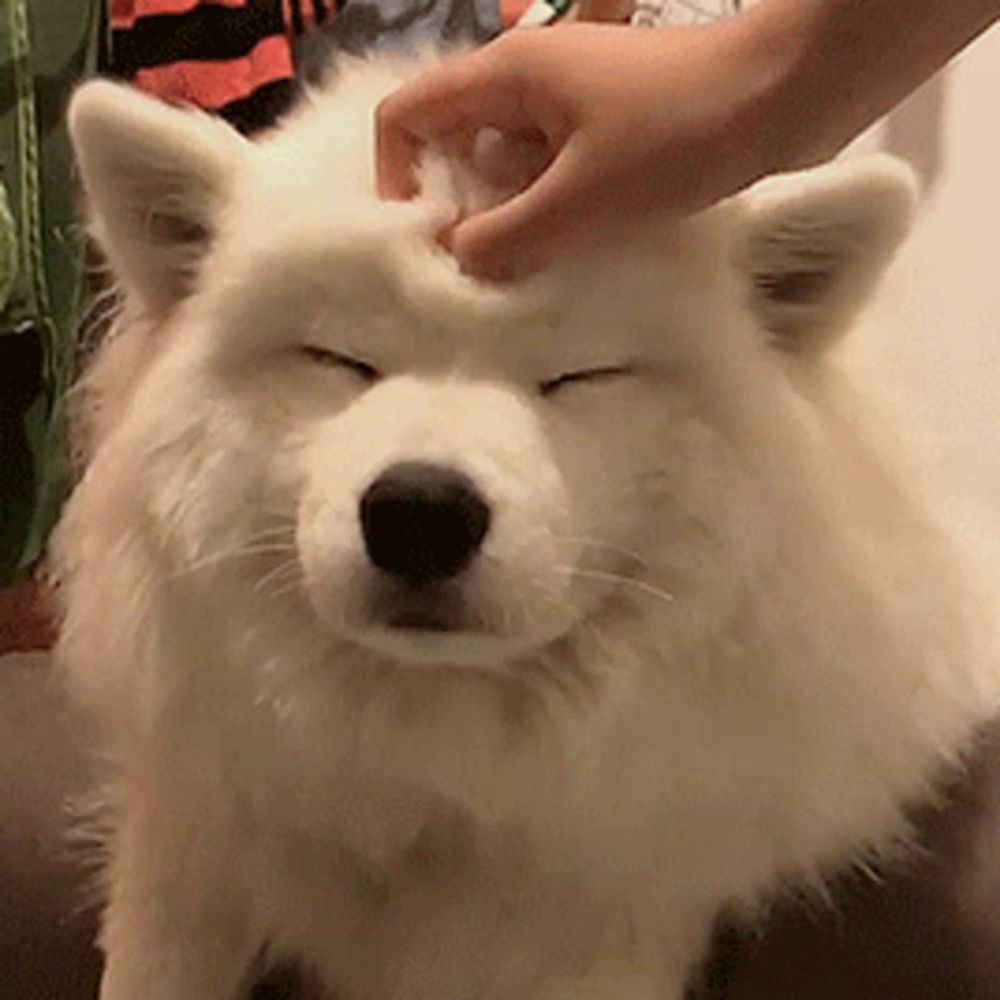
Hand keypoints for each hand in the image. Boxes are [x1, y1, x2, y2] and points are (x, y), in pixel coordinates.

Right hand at [376, 22, 778, 278]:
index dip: (397, 178)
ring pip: (506, 159)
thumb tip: (458, 260)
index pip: (408, 116)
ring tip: (526, 268)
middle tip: (480, 268)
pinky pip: (553, 166)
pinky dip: (549, 206)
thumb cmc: (676, 139)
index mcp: (506, 75)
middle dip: (456, 206)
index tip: (428, 238)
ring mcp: (571, 97)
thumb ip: (504, 238)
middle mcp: (528, 77)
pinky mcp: (609, 121)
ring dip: (507, 213)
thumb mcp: (579, 202)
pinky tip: (569, 248)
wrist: (786, 96)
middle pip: (454, 140)